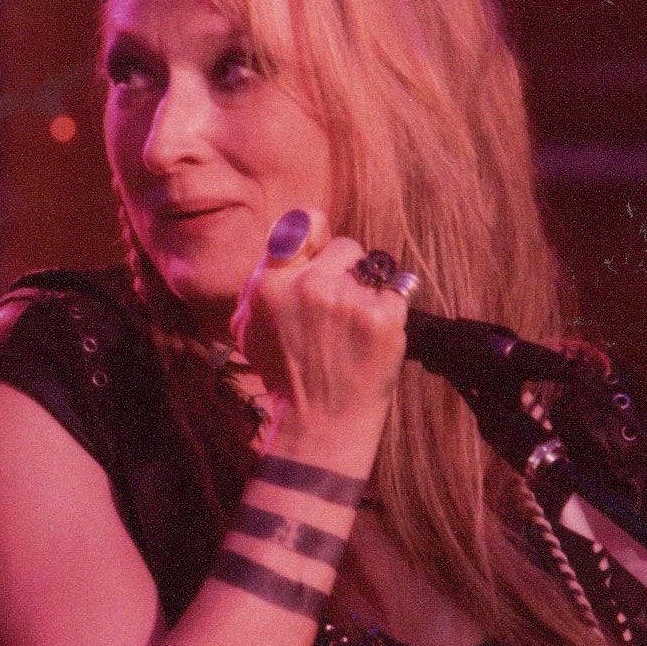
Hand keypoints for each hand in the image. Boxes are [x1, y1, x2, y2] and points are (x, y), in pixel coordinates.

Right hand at [230, 207, 408, 459]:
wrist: (320, 423)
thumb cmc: (285, 374)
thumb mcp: (249, 325)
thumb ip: (262, 278)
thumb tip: (288, 237)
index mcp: (270, 282)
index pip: (303, 222)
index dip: (316, 235)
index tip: (322, 250)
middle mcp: (307, 285)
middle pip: (345, 246)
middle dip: (345, 272)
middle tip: (337, 312)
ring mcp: (347, 300)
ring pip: (373, 268)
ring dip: (368, 291)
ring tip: (354, 329)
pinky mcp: (383, 317)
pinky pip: (397, 291)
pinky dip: (390, 312)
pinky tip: (373, 338)